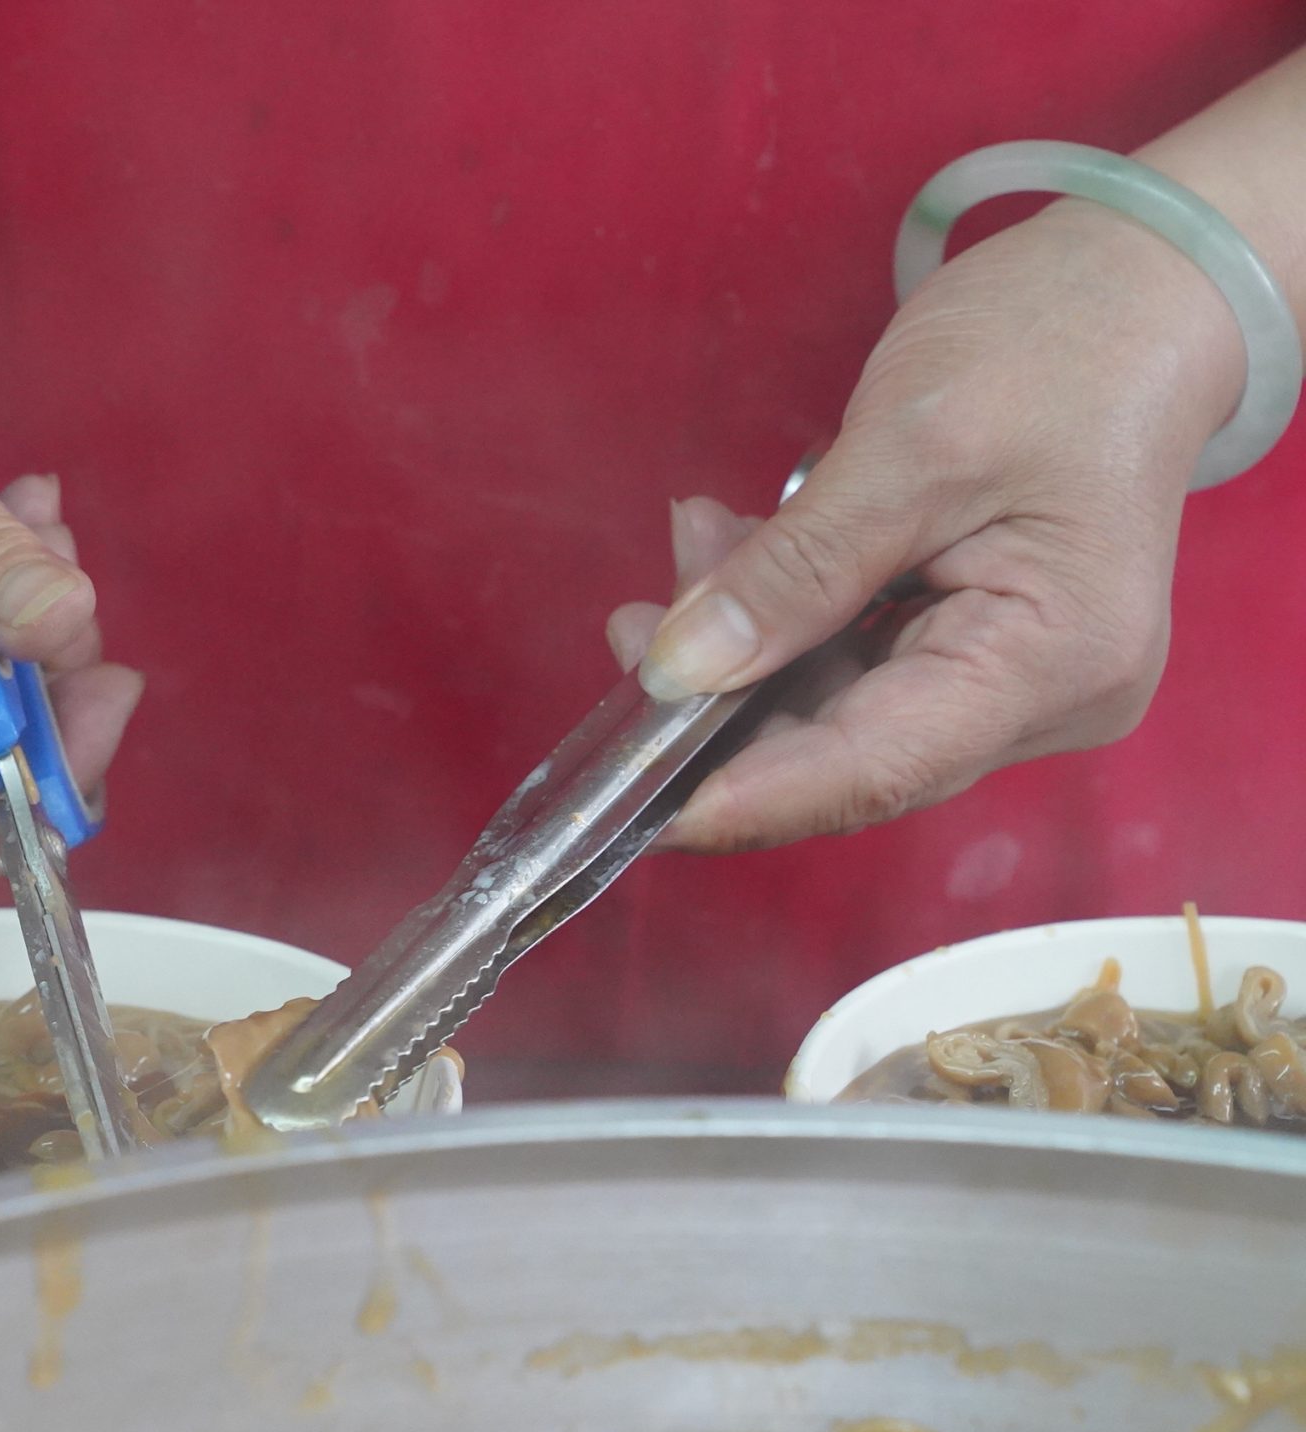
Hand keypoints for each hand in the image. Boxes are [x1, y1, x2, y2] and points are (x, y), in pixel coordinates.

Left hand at [611, 201, 1248, 852]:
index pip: (879, 770)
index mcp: (1055, 661)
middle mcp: (1046, 699)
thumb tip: (677, 671)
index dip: (749, 798)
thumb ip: (795, 571)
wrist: (1136, 290)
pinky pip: (853, 664)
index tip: (634, 804)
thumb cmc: (1052, 346)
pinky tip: (728, 553)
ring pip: (835, 709)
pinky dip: (783, 619)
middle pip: (849, 751)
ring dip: (743, 647)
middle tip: (633, 629)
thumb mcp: (910, 447)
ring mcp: (1012, 681)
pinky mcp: (976, 649)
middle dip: (727, 702)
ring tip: (689, 551)